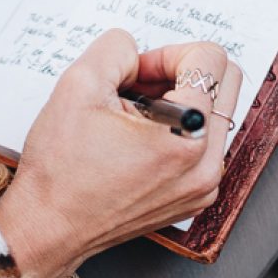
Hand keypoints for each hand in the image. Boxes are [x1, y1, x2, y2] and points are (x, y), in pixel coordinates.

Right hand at [0, 29, 241, 277]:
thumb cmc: (60, 169)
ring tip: (135, 115)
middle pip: (228, 82)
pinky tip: (139, 139)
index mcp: (187, 134)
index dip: (167, 53)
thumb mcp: (78, 85)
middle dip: (182, 71)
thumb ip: (116, 49)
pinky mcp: (196, 196)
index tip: (136, 73)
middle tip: (139, 86)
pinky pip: (206, 143)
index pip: (211, 59)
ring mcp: (206, 184)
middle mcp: (207, 163)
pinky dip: (179, 129)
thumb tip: (137, 51)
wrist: (49, 228)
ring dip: (180, 99)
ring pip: (218, 112)